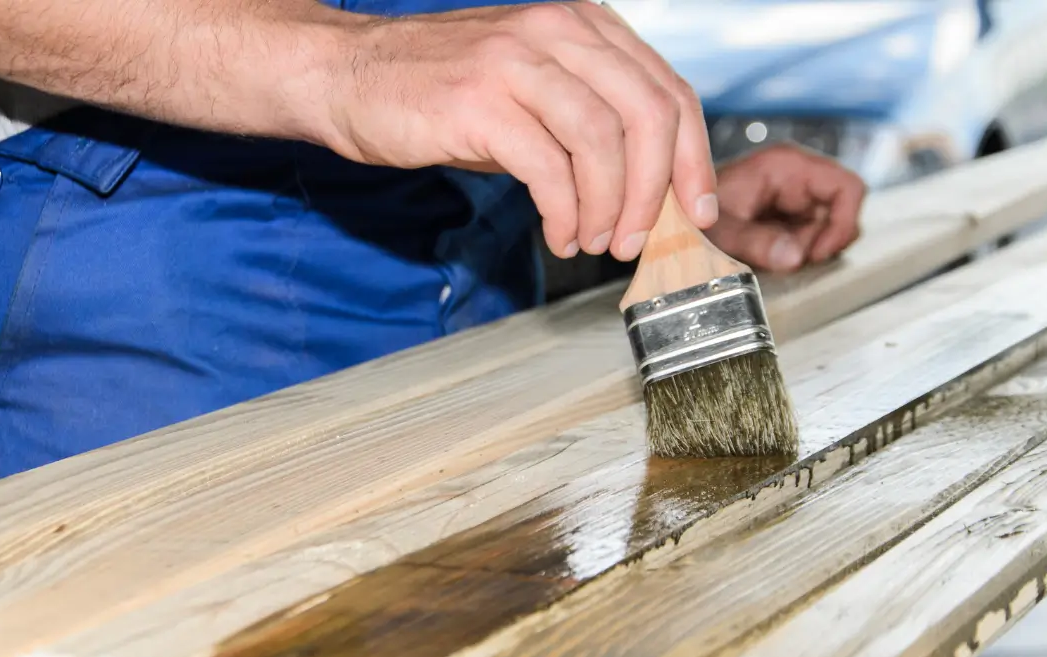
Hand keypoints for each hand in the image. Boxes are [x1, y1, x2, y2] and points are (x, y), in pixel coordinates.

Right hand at [302, 1, 717, 260]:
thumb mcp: (533, 92)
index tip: (695, 210)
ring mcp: (517, 62)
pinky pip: (549, 168)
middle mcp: (557, 31)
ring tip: (596, 241)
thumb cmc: (445, 92)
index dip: (692, 158)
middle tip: (640, 239)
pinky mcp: (479, 101)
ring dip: (611, 207)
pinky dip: (565, 213)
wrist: (351, 74)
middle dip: (656, 191)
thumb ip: (592, 125)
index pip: (668, 89)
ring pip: (603, 141)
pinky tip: (560, 234)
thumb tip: (647, 192)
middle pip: (648, 113)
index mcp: (583, 25)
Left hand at [704, 143, 865, 272]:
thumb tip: (795, 258)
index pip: (847, 187)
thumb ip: (758, 243)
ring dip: (807, 251)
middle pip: (840, 213)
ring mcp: (795, 196)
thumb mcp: (722, 232)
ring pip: (828, 229)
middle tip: (787, 259)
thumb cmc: (693, 215)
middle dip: (819, 243)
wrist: (674, 220)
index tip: (817, 253)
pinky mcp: (789, 215)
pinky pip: (811, 238)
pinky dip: (798, 253)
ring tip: (773, 255)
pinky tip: (772, 255)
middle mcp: (797, 176)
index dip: (843, 223)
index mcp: (787, 165)